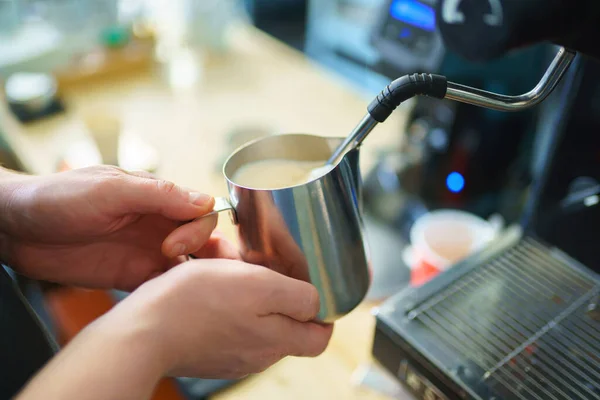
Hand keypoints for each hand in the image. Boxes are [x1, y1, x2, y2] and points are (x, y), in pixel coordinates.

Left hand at [0, 165, 237, 290]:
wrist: (15, 229)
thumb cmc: (58, 198)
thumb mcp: (110, 189)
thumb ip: (158, 194)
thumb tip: (205, 202)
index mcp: (157, 197)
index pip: (200, 211)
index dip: (198, 228)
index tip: (173, 244)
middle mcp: (157, 224)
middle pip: (201, 239)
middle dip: (202, 251)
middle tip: (171, 258)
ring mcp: (145, 251)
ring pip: (188, 264)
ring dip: (192, 275)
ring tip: (182, 288)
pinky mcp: (131, 276)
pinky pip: (163, 285)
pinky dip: (170, 292)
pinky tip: (162, 299)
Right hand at [95, 258, 333, 378]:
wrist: (142, 331)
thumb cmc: (198, 303)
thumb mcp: (260, 287)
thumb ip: (297, 298)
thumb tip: (316, 307)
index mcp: (276, 343)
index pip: (319, 338)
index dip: (321, 313)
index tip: (310, 289)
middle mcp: (257, 356)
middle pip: (284, 325)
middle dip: (276, 294)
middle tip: (260, 268)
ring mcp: (230, 356)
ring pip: (253, 320)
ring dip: (246, 294)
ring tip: (227, 272)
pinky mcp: (207, 351)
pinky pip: (227, 324)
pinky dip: (224, 304)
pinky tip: (207, 287)